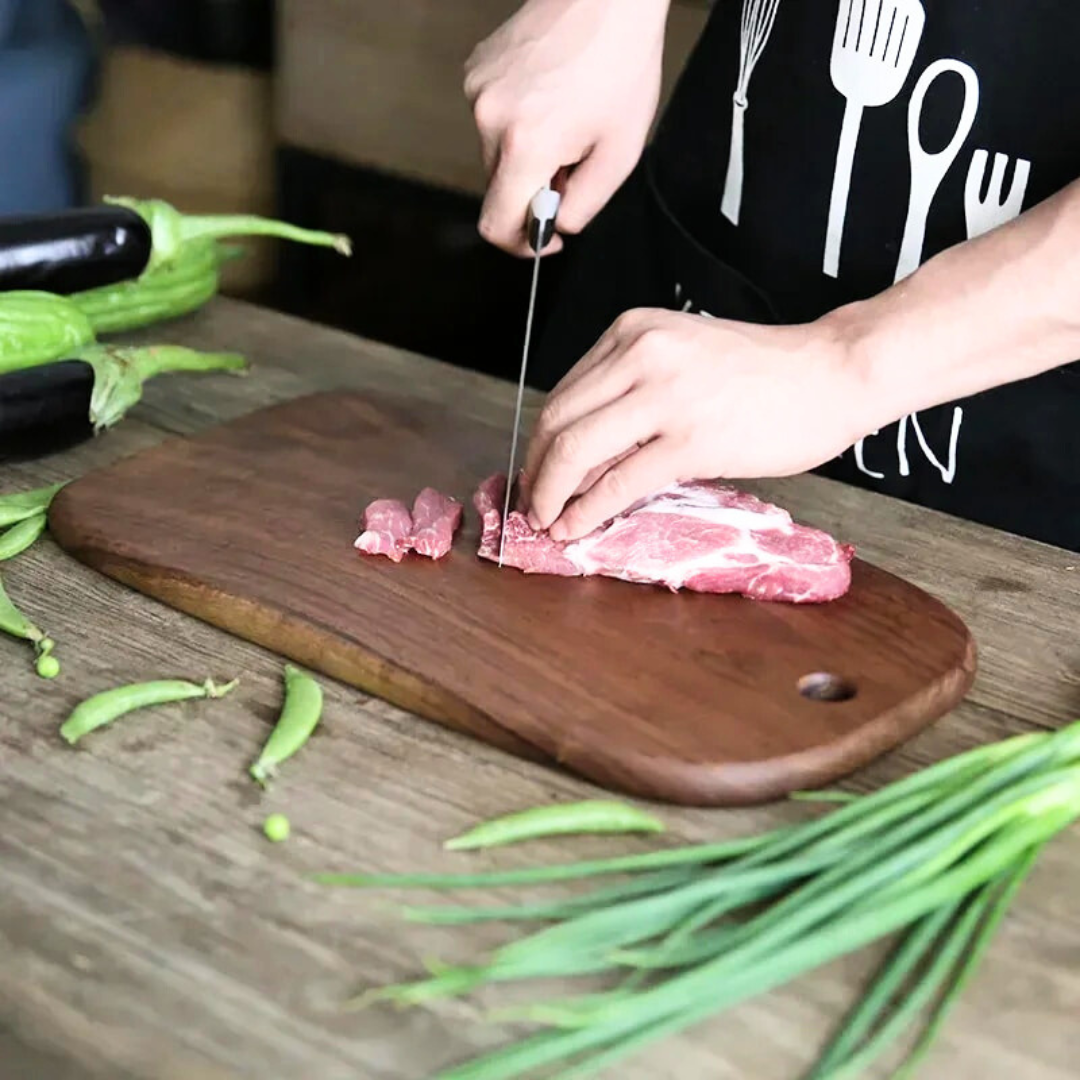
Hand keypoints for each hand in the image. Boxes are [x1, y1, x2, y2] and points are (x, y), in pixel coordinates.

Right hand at [464, 0, 669, 255]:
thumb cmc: (620, 64)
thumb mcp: (620, 153)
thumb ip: (584, 206)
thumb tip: (556, 226)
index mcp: (526, 145)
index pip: (496, 224)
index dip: (521, 243)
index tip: (544, 236)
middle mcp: (490, 119)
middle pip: (499, 189)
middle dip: (533, 189)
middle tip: (572, 162)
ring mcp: (478, 92)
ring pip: (495, 155)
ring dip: (526, 154)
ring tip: (563, 120)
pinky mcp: (474, 73)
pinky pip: (491, 121)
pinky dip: (517, 122)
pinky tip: (547, 97)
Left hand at [520, 308, 879, 540]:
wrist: (834, 372)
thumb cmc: (766, 371)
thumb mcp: (683, 358)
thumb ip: (633, 392)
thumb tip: (586, 451)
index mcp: (633, 332)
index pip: (564, 392)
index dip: (541, 441)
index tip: (537, 471)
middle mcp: (641, 354)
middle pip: (558, 421)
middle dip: (536, 471)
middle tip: (532, 503)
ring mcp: (666, 396)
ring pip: (577, 451)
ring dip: (550, 494)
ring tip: (546, 521)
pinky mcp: (692, 440)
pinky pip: (619, 482)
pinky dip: (587, 511)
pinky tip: (576, 528)